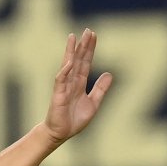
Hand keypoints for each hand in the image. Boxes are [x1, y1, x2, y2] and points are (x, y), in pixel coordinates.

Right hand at [43, 29, 111, 145]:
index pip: (85, 62)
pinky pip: (60, 81)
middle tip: (87, 30)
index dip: (90, 49)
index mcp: (79, 83)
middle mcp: (71, 82)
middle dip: (82, 46)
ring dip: (70, 52)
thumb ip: (101, 89)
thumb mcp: (94, 103)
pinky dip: (64, 71)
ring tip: (73, 37)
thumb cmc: (74, 120)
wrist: (61, 134)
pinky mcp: (58, 95)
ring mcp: (64, 87)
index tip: (93, 35)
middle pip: (77, 60)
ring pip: (68, 66)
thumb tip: (109, 73)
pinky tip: (68, 62)